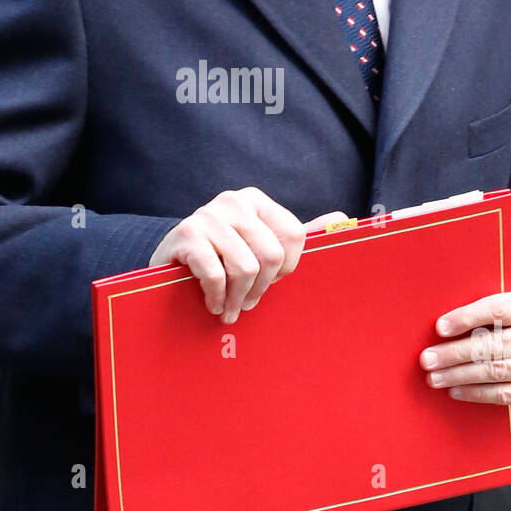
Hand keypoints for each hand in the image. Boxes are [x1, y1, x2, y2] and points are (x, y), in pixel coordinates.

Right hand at [149, 187, 346, 323]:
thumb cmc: (220, 259)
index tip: (271, 283)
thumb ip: (296, 235)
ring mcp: (207, 215)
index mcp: (255, 200)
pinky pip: (216, 275)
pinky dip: (217, 297)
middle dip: (262, 289)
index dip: (287, 268)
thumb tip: (343, 217)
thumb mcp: (259, 246)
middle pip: (272, 255)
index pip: (294, 235)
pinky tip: (212, 304)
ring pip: (245, 268)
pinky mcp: (185, 235)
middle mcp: (233, 201)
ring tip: (228, 310)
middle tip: (247, 304)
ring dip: (237, 299)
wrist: (167, 267)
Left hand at [418, 291, 510, 406]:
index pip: (499, 310)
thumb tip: (442, 327)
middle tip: (427, 359)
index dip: (467, 318)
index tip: (439, 328)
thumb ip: (487, 312)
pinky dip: (477, 393)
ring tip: (434, 377)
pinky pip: (506, 394)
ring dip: (460, 376)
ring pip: (498, 371)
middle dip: (457, 353)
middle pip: (497, 344)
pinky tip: (456, 390)